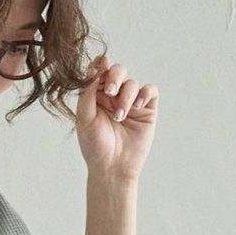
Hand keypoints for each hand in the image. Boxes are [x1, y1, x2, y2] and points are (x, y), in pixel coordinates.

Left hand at [75, 51, 157, 182]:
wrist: (112, 168)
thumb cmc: (95, 146)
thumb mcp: (84, 118)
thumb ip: (87, 91)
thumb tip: (94, 66)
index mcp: (97, 95)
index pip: (100, 71)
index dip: (100, 66)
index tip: (100, 67)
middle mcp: (114, 96)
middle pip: (118, 70)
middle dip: (115, 76)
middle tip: (111, 91)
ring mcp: (131, 102)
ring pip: (133, 83)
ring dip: (126, 96)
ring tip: (120, 116)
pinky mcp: (147, 110)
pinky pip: (151, 91)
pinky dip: (145, 94)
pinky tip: (137, 106)